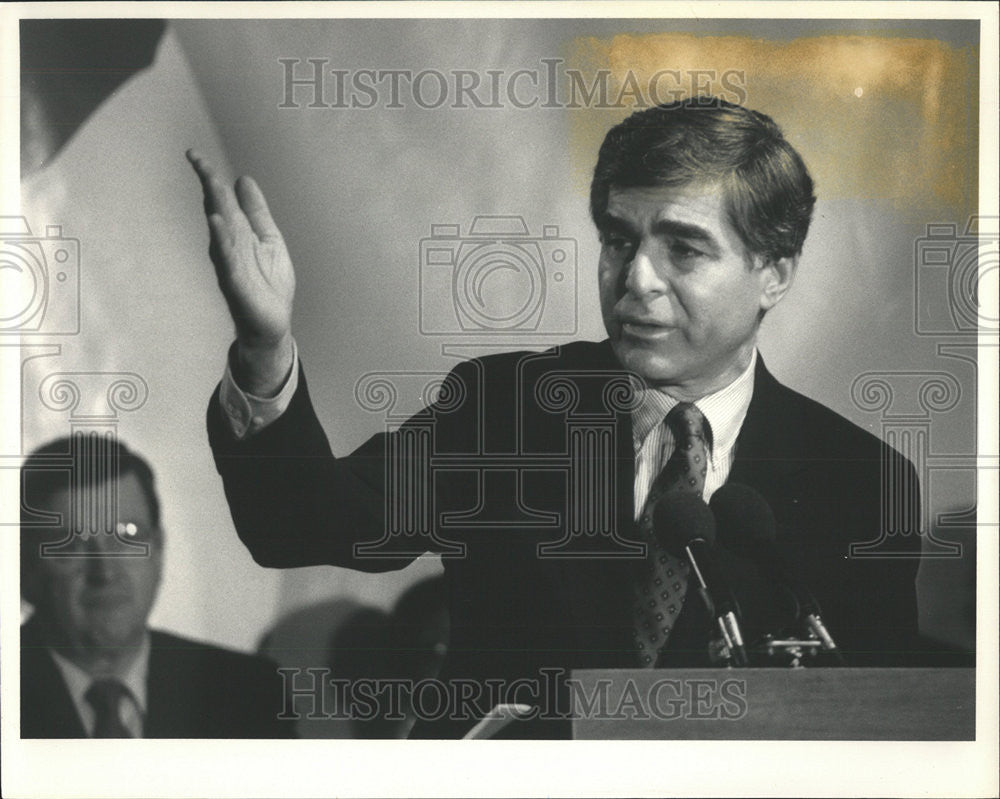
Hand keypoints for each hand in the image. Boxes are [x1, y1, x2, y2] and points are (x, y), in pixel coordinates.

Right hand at [187, 150, 294, 394]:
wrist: (271, 324)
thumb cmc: (268, 284)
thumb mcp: (269, 239)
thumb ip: (257, 212)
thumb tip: (244, 179)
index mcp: (238, 233)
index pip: (222, 200)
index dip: (210, 177)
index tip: (194, 155)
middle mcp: (229, 245)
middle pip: (218, 209)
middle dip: (208, 183)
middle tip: (195, 158)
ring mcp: (230, 264)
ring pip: (220, 231)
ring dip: (214, 207)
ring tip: (210, 183)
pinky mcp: (236, 283)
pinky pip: (227, 259)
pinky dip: (222, 241)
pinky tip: (217, 224)